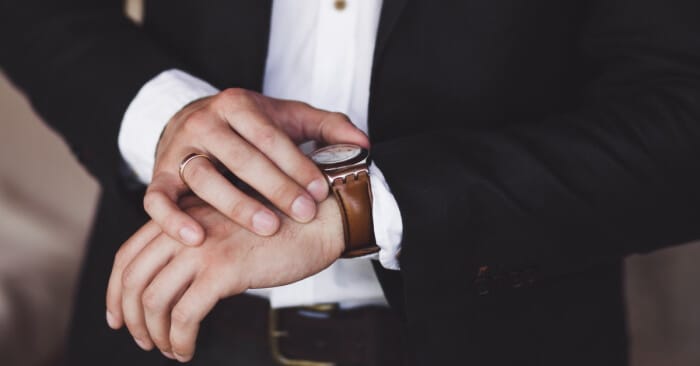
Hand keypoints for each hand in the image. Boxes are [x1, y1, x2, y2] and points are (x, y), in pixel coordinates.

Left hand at [105, 196, 344, 361]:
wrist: (318, 220)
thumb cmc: (280, 226)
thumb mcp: (227, 225)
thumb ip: (197, 242)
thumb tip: (173, 285)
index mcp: (182, 215)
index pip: (128, 254)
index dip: (115, 290)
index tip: (118, 316)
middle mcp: (185, 227)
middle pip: (133, 278)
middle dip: (130, 317)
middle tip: (142, 339)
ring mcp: (203, 247)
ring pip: (154, 300)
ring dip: (155, 333)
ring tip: (169, 349)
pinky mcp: (224, 270)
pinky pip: (184, 315)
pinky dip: (180, 339)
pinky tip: (188, 349)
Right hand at [145, 88, 367, 244]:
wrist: (198, 123)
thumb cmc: (251, 128)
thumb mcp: (289, 118)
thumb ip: (327, 127)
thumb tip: (364, 144)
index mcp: (237, 105)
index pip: (269, 135)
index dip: (297, 163)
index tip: (321, 190)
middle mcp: (204, 123)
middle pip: (239, 155)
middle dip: (275, 186)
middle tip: (304, 212)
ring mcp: (178, 149)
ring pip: (202, 176)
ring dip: (234, 204)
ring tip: (268, 227)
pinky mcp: (158, 175)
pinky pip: (157, 198)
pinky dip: (172, 219)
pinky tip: (196, 239)